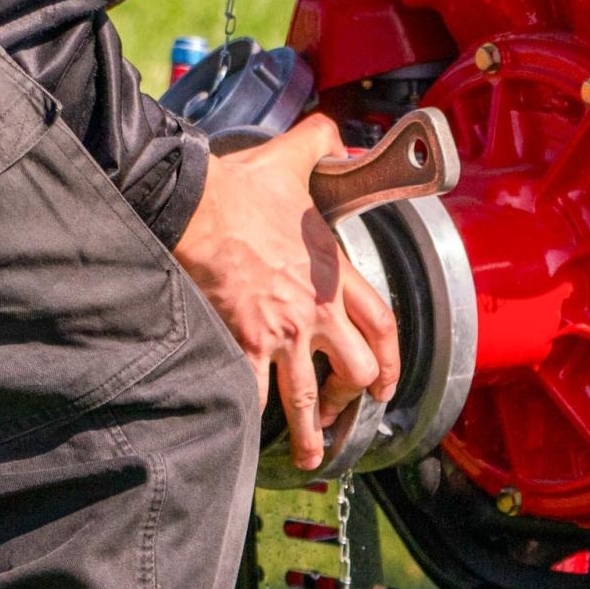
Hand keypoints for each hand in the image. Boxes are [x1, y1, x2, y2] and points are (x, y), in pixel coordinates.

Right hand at [174, 115, 400, 469]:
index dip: (392, 360)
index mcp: (335, 274)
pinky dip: (250, 423)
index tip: (387, 382)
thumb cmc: (241, 189)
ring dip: (313, 434)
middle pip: (358, 372)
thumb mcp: (293, 158)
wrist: (197, 208)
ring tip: (312, 459)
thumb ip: (321, 143)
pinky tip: (246, 442)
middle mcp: (318, 310)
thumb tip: (333, 129)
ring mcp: (282, 333)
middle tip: (344, 413)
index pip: (384, 325)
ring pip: (310, 399)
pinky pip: (253, 396)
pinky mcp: (244, 345)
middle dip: (354, 399)